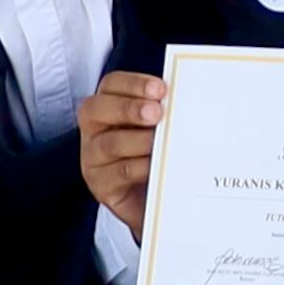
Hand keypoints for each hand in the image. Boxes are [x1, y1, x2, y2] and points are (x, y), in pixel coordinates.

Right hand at [79, 71, 163, 230]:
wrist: (157, 200)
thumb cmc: (157, 156)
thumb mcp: (160, 129)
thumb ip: (166, 112)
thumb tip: (190, 96)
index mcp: (108, 108)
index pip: (110, 86)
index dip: (132, 84)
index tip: (160, 89)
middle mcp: (94, 131)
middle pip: (96, 109)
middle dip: (128, 108)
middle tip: (157, 112)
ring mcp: (93, 159)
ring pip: (109, 144)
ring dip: (138, 140)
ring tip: (161, 141)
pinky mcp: (102, 186)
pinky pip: (119, 173)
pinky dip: (140, 167)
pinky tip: (157, 165)